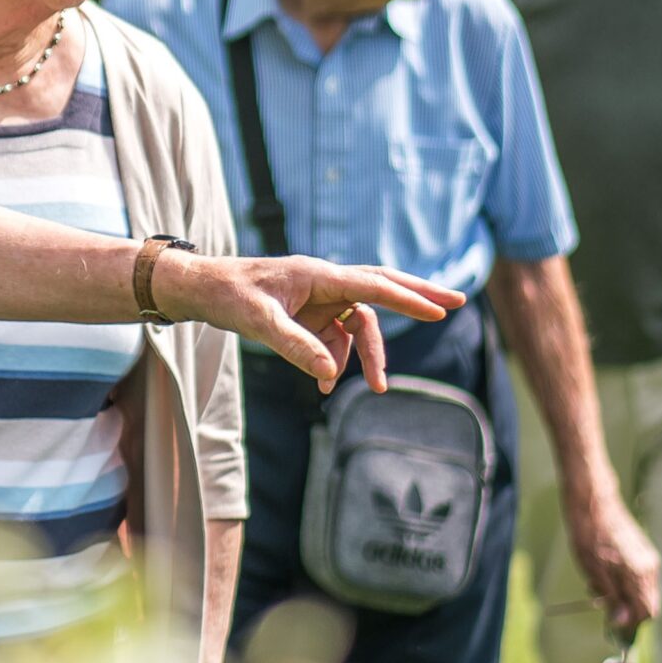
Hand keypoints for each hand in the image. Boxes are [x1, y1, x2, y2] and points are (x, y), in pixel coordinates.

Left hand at [161, 253, 466, 389]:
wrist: (203, 290)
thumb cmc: (229, 297)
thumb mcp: (259, 324)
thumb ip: (296, 347)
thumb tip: (329, 373)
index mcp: (319, 275)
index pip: (373, 285)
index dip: (408, 297)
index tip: (440, 309)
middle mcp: (325, 282)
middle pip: (382, 287)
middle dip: (418, 298)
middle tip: (457, 303)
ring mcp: (320, 298)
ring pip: (360, 324)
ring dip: (367, 356)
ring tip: (375, 387)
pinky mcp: (311, 314)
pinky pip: (336, 338)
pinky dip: (337, 361)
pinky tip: (324, 384)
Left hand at [566, 487, 660, 632]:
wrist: (592, 502)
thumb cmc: (589, 535)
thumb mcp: (594, 571)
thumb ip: (613, 598)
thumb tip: (623, 620)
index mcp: (640, 573)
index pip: (646, 612)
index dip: (630, 623)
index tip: (611, 624)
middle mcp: (650, 567)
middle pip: (647, 603)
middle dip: (626, 609)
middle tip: (600, 603)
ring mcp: (648, 558)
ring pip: (642, 591)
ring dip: (623, 596)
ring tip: (596, 588)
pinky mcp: (642, 551)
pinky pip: (639, 577)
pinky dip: (624, 583)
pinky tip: (603, 576)